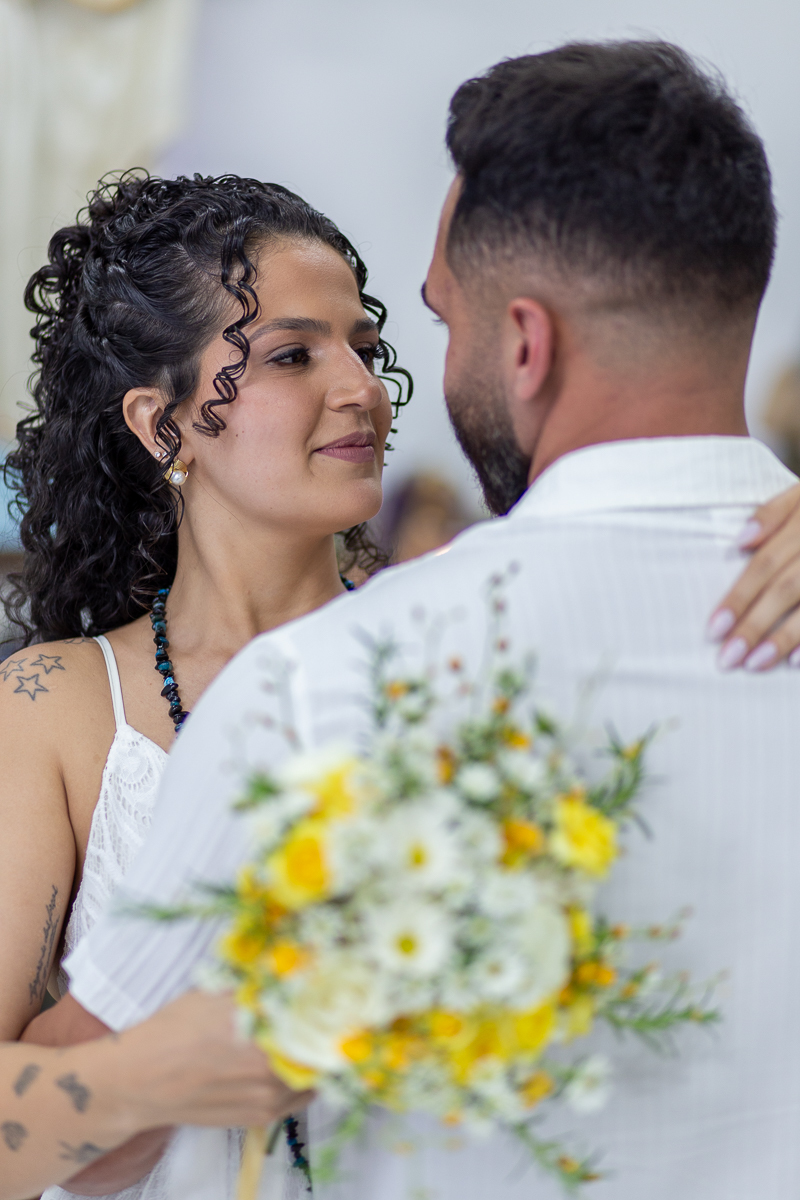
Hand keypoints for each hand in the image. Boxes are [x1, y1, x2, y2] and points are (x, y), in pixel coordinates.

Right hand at [24, 990, 312, 1195]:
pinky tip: (298, 1058)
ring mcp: (269, 1094)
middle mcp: (270, 1065)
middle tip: (335, 1007)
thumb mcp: (217, 991)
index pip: (318, 1012)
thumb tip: (294, 959)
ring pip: (316, 1071)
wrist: (142, 1080)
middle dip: (328, 1025)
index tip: (340, 985)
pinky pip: (302, 1094)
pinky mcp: (263, 1115)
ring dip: (320, 1052)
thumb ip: (258, 982)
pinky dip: (306, 1076)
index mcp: (261, 1027)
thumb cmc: (175, 1030)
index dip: (333, 998)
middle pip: (323, 1043)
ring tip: (317, 1031)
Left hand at [709, 482, 799, 669]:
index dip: (739, 596)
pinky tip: (796, 661)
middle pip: (786, 588)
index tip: (714, 629)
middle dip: (754, 624)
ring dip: (784, 637)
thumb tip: (740, 541)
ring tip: (755, 664)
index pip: (766, 563)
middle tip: (727, 657)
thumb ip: (773, 513)